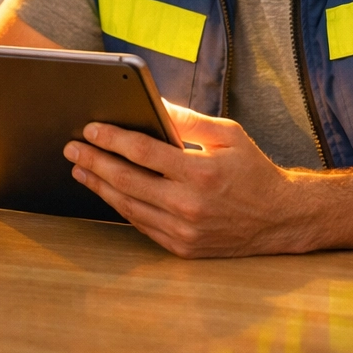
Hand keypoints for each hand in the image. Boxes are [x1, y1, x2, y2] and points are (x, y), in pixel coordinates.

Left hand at [63, 100, 312, 257]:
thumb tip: (153, 104)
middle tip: (72, 148)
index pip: (142, 152)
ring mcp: (184, 230)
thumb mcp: (228, 134)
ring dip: (100, 186)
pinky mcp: (183, 248)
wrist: (280, 218)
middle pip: (126, 180)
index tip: (90, 129)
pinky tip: (107, 192)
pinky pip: (142, 225)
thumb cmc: (253, 170)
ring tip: (80, 169)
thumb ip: (188, 120)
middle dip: (94, 162)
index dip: (112, 139)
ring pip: (128, 206)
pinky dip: (121, 207)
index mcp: (199, 172)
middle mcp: (189, 205)